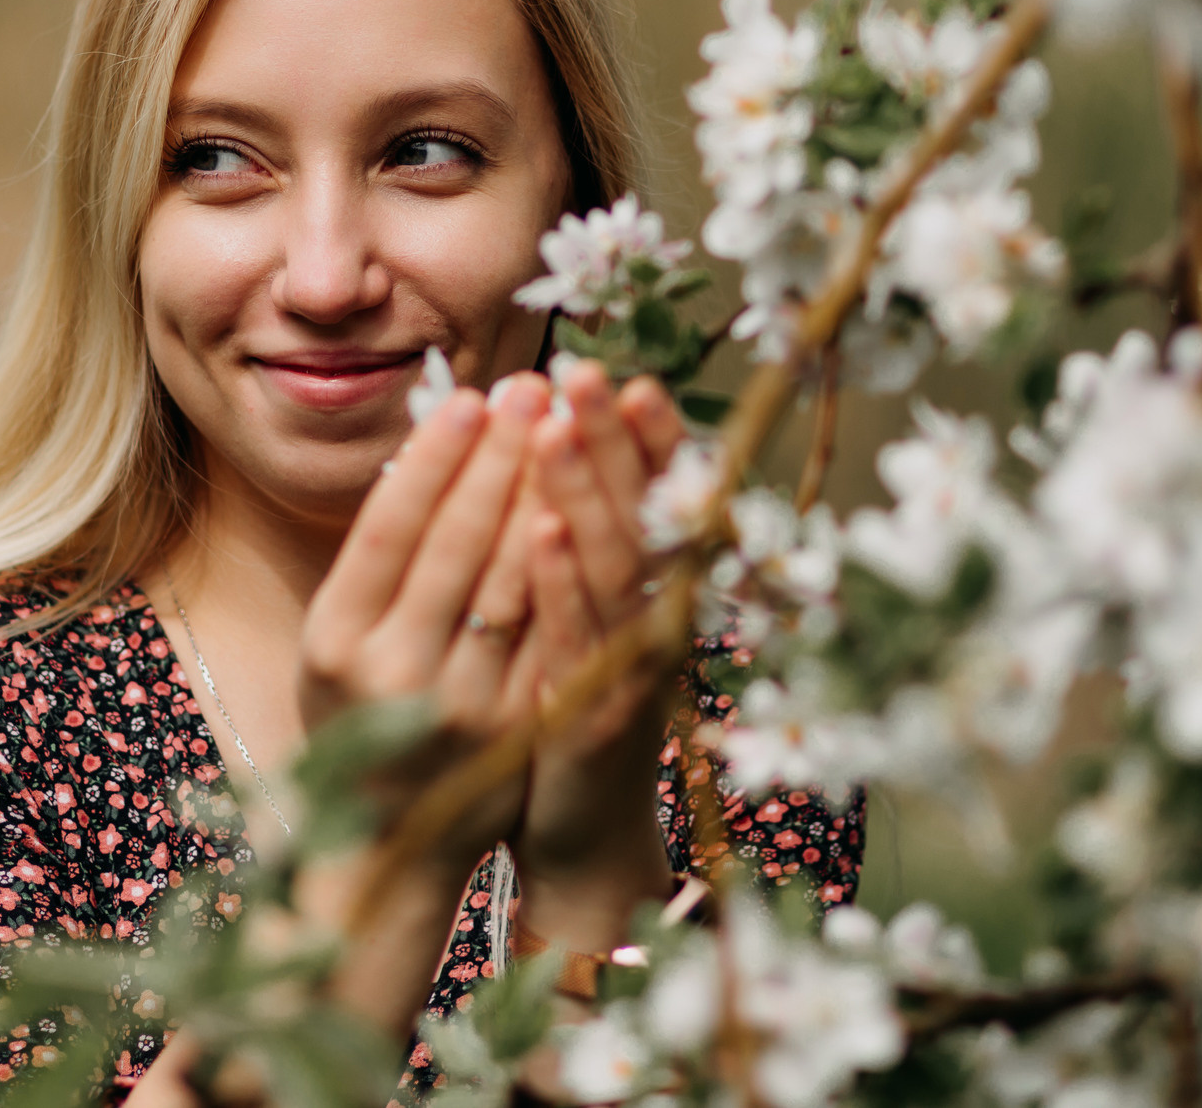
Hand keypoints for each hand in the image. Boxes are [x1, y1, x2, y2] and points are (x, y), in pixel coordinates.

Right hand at [296, 371, 557, 871]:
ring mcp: (456, 704)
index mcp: (333, 640)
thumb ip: (379, 559)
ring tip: (565, 426)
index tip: (470, 395)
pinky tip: (587, 508)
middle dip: (498, 458)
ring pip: (509, 581)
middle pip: (454, 546)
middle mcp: (390, 672)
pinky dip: (568, 564)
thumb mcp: (341, 637)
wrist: (391, 842)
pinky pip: (549, 630)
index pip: (388, 531)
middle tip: (532, 386)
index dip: (433, 460)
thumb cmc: (364, 711)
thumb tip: (436, 444)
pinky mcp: (514, 726)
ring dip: (540, 494)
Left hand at [509, 365, 688, 913]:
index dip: (649, 437)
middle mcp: (660, 620)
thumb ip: (586, 543)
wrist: (586, 832)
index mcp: (658, 590)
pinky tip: (540, 529)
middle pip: (644, 513)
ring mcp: (633, 666)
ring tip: (559, 426)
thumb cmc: (575, 707)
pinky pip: (578, 636)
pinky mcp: (596, 712)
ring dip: (587, 491)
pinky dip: (562, 579)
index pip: (662, 497)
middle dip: (615, 438)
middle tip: (590, 370)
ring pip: (616, 563)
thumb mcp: (587, 618)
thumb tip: (557, 445)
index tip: (630, 372)